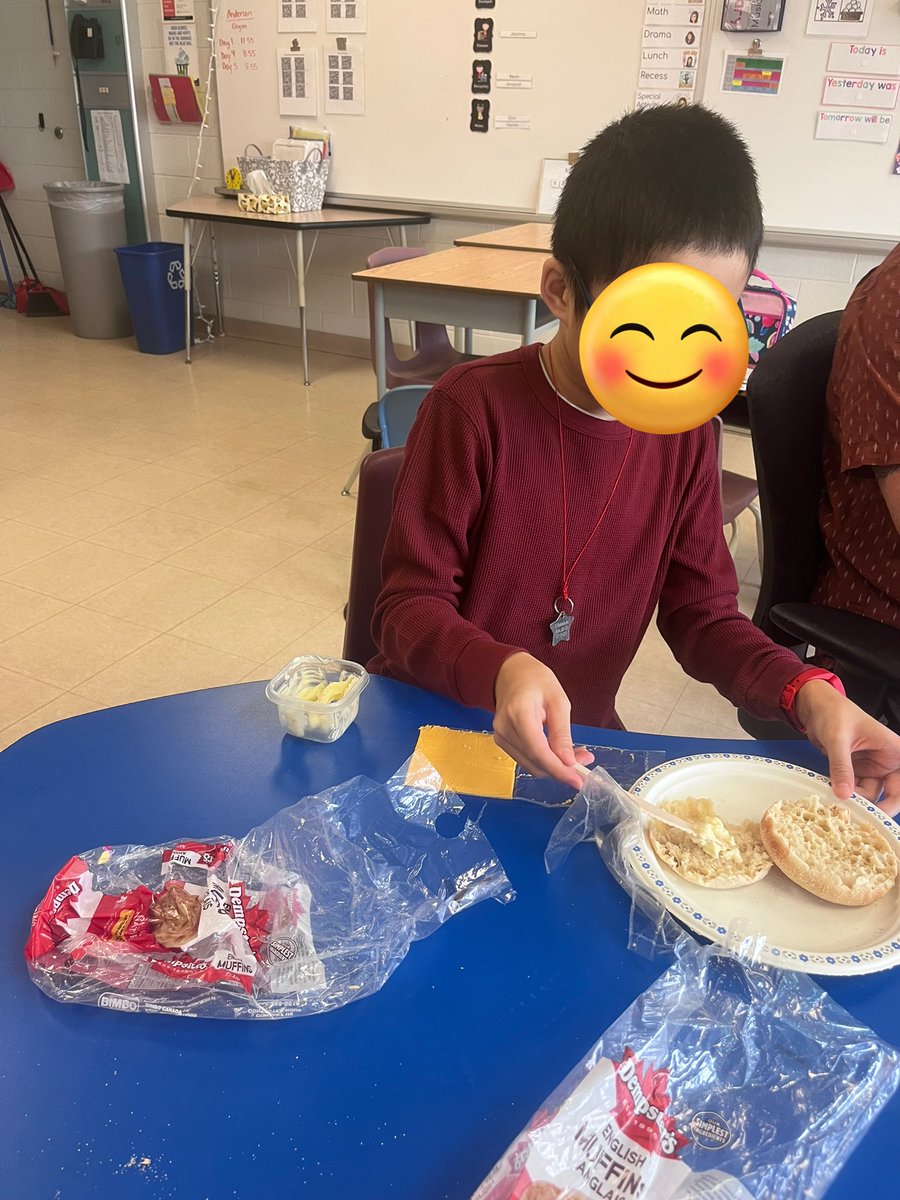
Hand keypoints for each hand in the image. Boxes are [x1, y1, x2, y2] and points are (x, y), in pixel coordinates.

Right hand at [493, 652, 593, 788]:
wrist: (510, 672)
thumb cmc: (536, 679)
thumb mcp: (558, 701)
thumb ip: (562, 733)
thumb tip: (568, 762)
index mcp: (519, 714)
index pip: (539, 752)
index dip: (559, 770)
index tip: (578, 780)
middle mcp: (505, 728)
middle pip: (535, 762)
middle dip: (561, 769)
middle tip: (585, 761)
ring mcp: (500, 736)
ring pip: (530, 765)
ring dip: (554, 767)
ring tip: (575, 756)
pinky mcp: (502, 740)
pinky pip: (525, 759)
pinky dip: (543, 761)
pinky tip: (557, 753)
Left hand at [795, 681, 899, 813]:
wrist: (814, 707)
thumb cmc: (833, 711)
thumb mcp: (838, 738)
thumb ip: (841, 765)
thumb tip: (844, 793)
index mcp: (894, 750)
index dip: (898, 798)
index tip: (887, 813)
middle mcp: (886, 762)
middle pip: (892, 794)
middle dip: (876, 806)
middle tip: (860, 816)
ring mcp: (871, 769)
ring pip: (870, 795)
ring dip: (856, 801)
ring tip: (839, 803)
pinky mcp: (855, 772)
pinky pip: (854, 790)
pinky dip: (845, 794)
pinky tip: (833, 795)